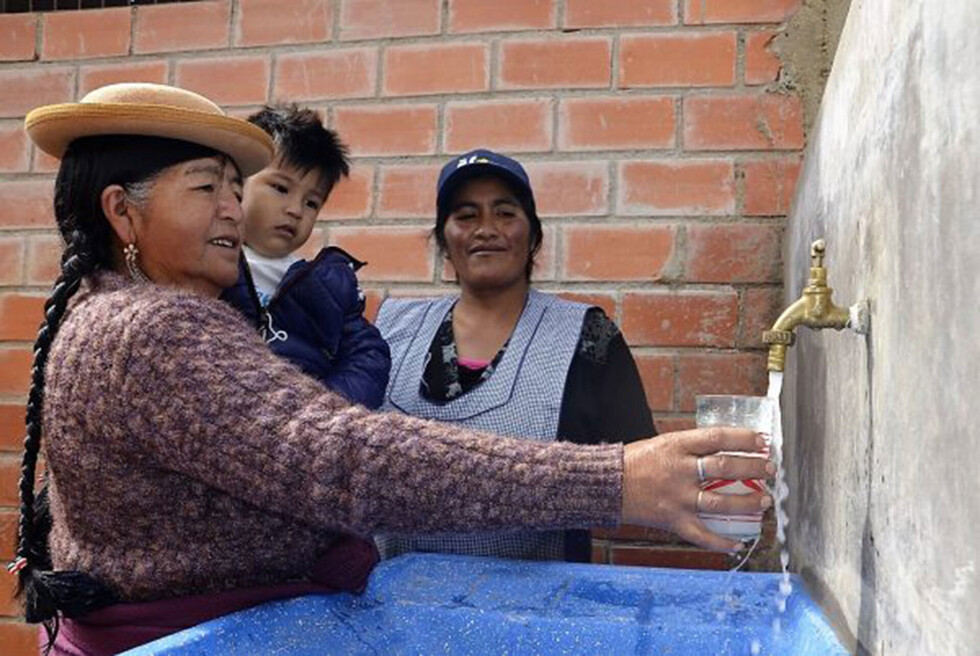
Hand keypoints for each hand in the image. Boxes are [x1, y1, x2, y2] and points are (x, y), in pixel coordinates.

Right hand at [621, 427, 772, 551]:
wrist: (607, 485)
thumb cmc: (635, 461)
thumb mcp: (663, 444)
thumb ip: (691, 448)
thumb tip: (724, 448)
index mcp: (676, 446)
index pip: (718, 438)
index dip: (744, 438)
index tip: (762, 441)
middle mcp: (680, 470)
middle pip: (725, 467)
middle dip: (753, 469)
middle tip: (769, 470)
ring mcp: (677, 497)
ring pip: (720, 501)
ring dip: (747, 502)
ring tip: (763, 501)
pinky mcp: (673, 520)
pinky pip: (702, 535)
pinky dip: (721, 542)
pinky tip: (737, 544)